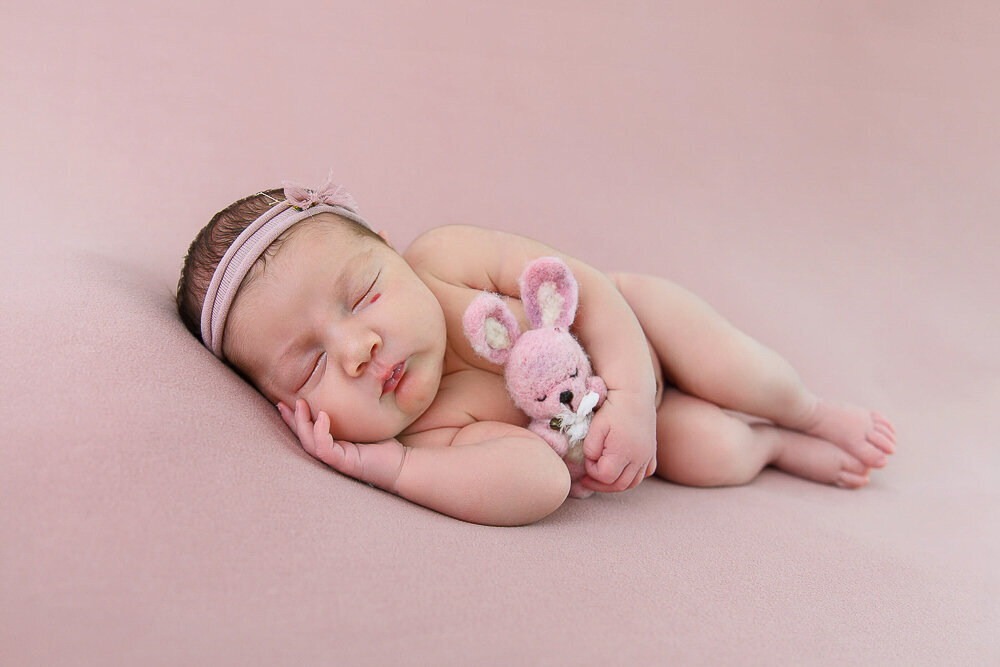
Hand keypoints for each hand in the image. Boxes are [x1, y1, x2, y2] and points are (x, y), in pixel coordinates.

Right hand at [277, 399, 407, 492]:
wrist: (403, 463)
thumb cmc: (386, 445)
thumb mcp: (366, 425)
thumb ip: (353, 414)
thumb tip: (349, 389)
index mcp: (333, 447)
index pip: (309, 432)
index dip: (295, 419)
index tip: (286, 401)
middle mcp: (331, 455)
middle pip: (303, 438)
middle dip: (291, 421)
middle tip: (282, 403)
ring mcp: (336, 461)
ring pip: (310, 443)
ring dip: (302, 424)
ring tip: (300, 404)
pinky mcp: (345, 464)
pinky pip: (325, 449)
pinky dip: (321, 432)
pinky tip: (322, 417)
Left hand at [580, 391, 656, 492]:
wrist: (634, 394)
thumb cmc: (613, 408)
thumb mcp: (595, 427)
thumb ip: (591, 449)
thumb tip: (592, 462)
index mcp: (624, 452)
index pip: (605, 476)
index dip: (592, 472)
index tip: (586, 460)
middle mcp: (639, 458)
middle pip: (620, 485)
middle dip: (601, 484)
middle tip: (587, 479)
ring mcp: (647, 456)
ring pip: (633, 482)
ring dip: (616, 484)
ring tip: (602, 478)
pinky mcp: (651, 452)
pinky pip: (645, 473)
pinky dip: (633, 477)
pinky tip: (621, 470)